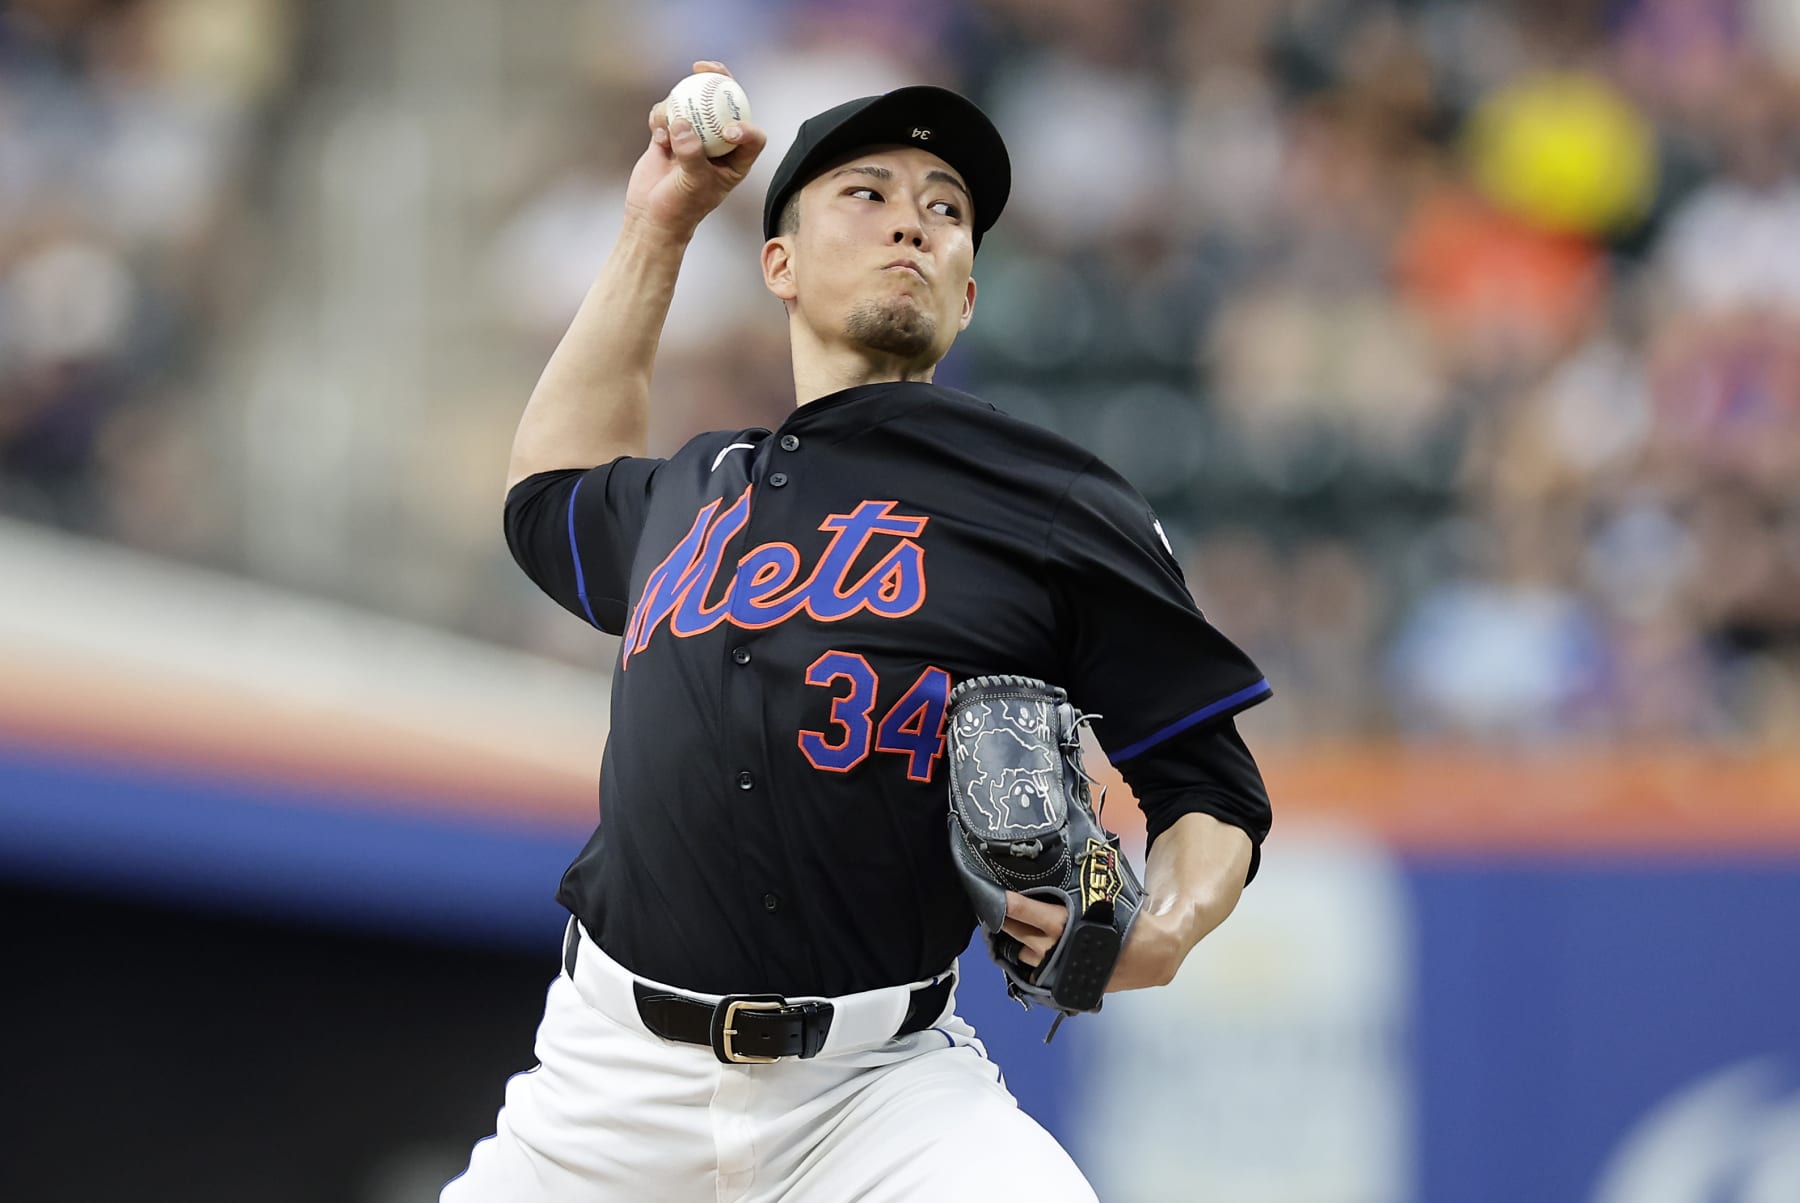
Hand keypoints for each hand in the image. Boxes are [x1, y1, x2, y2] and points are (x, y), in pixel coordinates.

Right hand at [627, 61, 766, 238]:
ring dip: (677, 106)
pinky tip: (657, 137)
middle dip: (718, 80)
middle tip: (705, 67)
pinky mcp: (669, 135)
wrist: (650, 218)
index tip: (727, 131)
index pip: (752, 136)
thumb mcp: (693, 185)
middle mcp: (717, 145)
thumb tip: (682, 124)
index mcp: (735, 161)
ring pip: (691, 105)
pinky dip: (660, 119)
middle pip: (724, 105)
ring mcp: (693, 137)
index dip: (745, 126)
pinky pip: (666, 113)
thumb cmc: (680, 209)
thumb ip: (691, 155)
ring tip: (668, 121)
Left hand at [1003, 890, 1190, 991]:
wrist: (1151, 957)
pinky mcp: (1060, 983)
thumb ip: (1079, 887)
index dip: (1007, 903)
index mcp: (1066, 924)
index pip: (1026, 911)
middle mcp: (1055, 948)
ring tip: (1018, 926)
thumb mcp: (1103, 899)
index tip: (992, 894)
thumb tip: (1058, 866)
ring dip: (1018, 940)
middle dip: (1005, 919)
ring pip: (1022, 952)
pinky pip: (1034, 968)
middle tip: (995, 905)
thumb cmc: (1128, 923)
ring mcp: (1056, 969)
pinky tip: (1033, 945)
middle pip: (1016, 931)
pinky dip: (1031, 957)